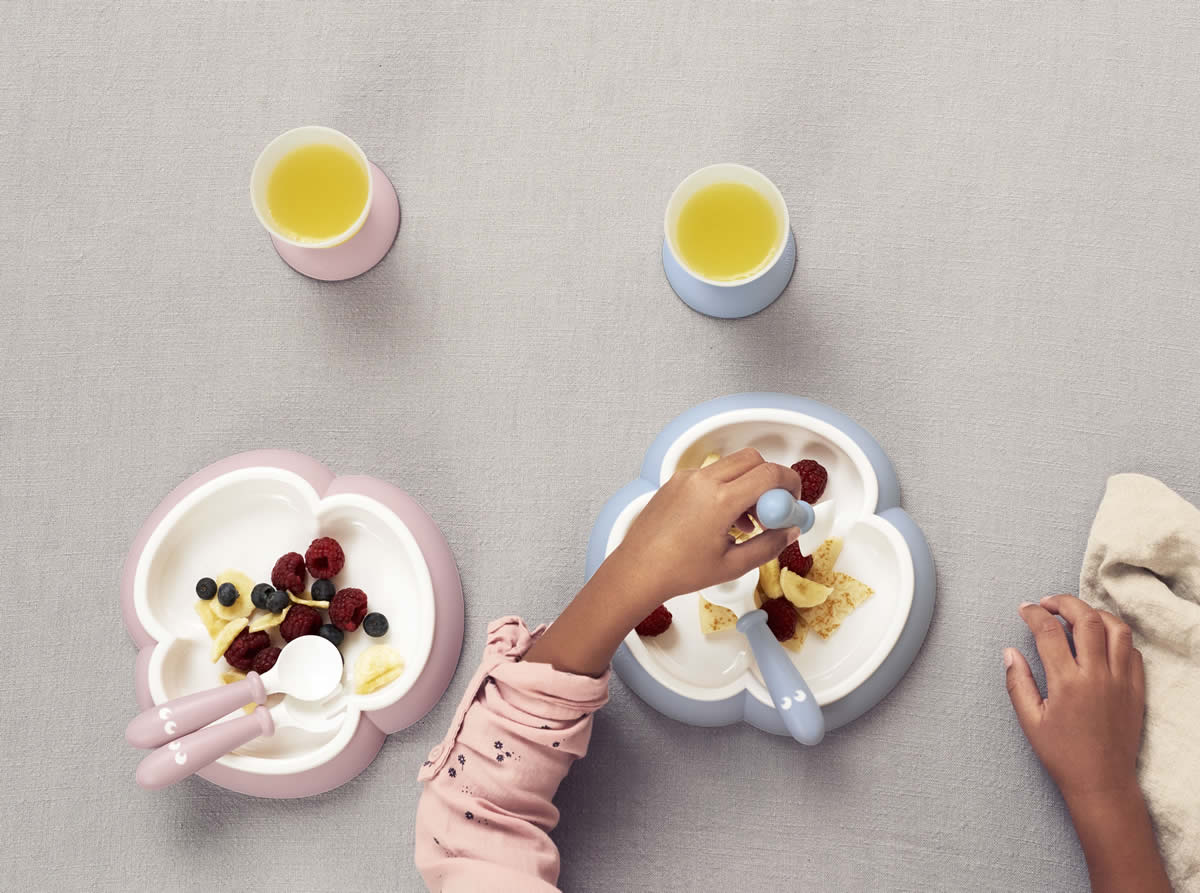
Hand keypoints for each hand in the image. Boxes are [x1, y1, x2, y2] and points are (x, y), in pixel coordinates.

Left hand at [612, 448, 802, 611]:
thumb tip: (789, 531)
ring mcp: (686, 478)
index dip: (789, 484)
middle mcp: (703, 481)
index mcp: (720, 501)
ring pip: (731, 465)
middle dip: (770, 479)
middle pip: (752, 460)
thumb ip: (768, 545)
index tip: (792, 502)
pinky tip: (723, 520)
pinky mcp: (675, 481)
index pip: (769, 474)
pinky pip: (710, 474)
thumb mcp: (733, 565)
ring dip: (747, 484)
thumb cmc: (678, 571)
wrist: (637, 570)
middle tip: (773, 508)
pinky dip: (725, 488)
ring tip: (747, 522)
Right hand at [1004, 595, 1168, 892]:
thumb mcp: (1030, 721)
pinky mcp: (1137, 689)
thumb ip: (1017, 682)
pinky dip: (1116, 636)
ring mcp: (1122, 680)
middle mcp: (1097, 675)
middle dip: (1064, 602)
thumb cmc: (1063, 755)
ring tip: (1077, 616)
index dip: (1033, 613)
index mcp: (1066, 682)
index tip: (1025, 609)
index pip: (1049, 631)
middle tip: (1048, 603)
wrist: (1103, 782)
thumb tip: (1009, 652)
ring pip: (1116, 628)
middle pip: (1086, 619)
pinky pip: (1133, 650)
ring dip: (1095, 614)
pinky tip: (1101, 640)